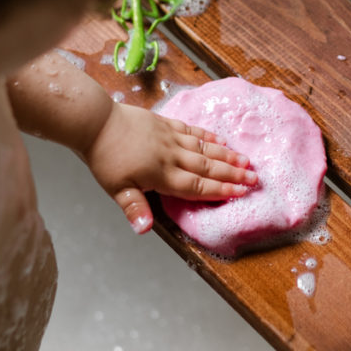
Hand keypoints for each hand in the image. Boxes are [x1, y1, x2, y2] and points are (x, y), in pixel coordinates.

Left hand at [84, 103, 257, 232]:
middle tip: (254, 178)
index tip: (241, 192)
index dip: (221, 190)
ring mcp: (170, 137)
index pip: (197, 186)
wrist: (96, 121)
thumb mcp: (116, 189)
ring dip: (226, 155)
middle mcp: (171, 155)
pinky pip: (192, 131)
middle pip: (207, 167)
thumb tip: (145, 229)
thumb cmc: (104, 157)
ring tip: (246, 160)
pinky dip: (208, 136)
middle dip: (233, 174)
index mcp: (162, 174)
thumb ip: (135, 208)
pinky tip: (219, 139)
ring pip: (204, 148)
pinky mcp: (164, 123)